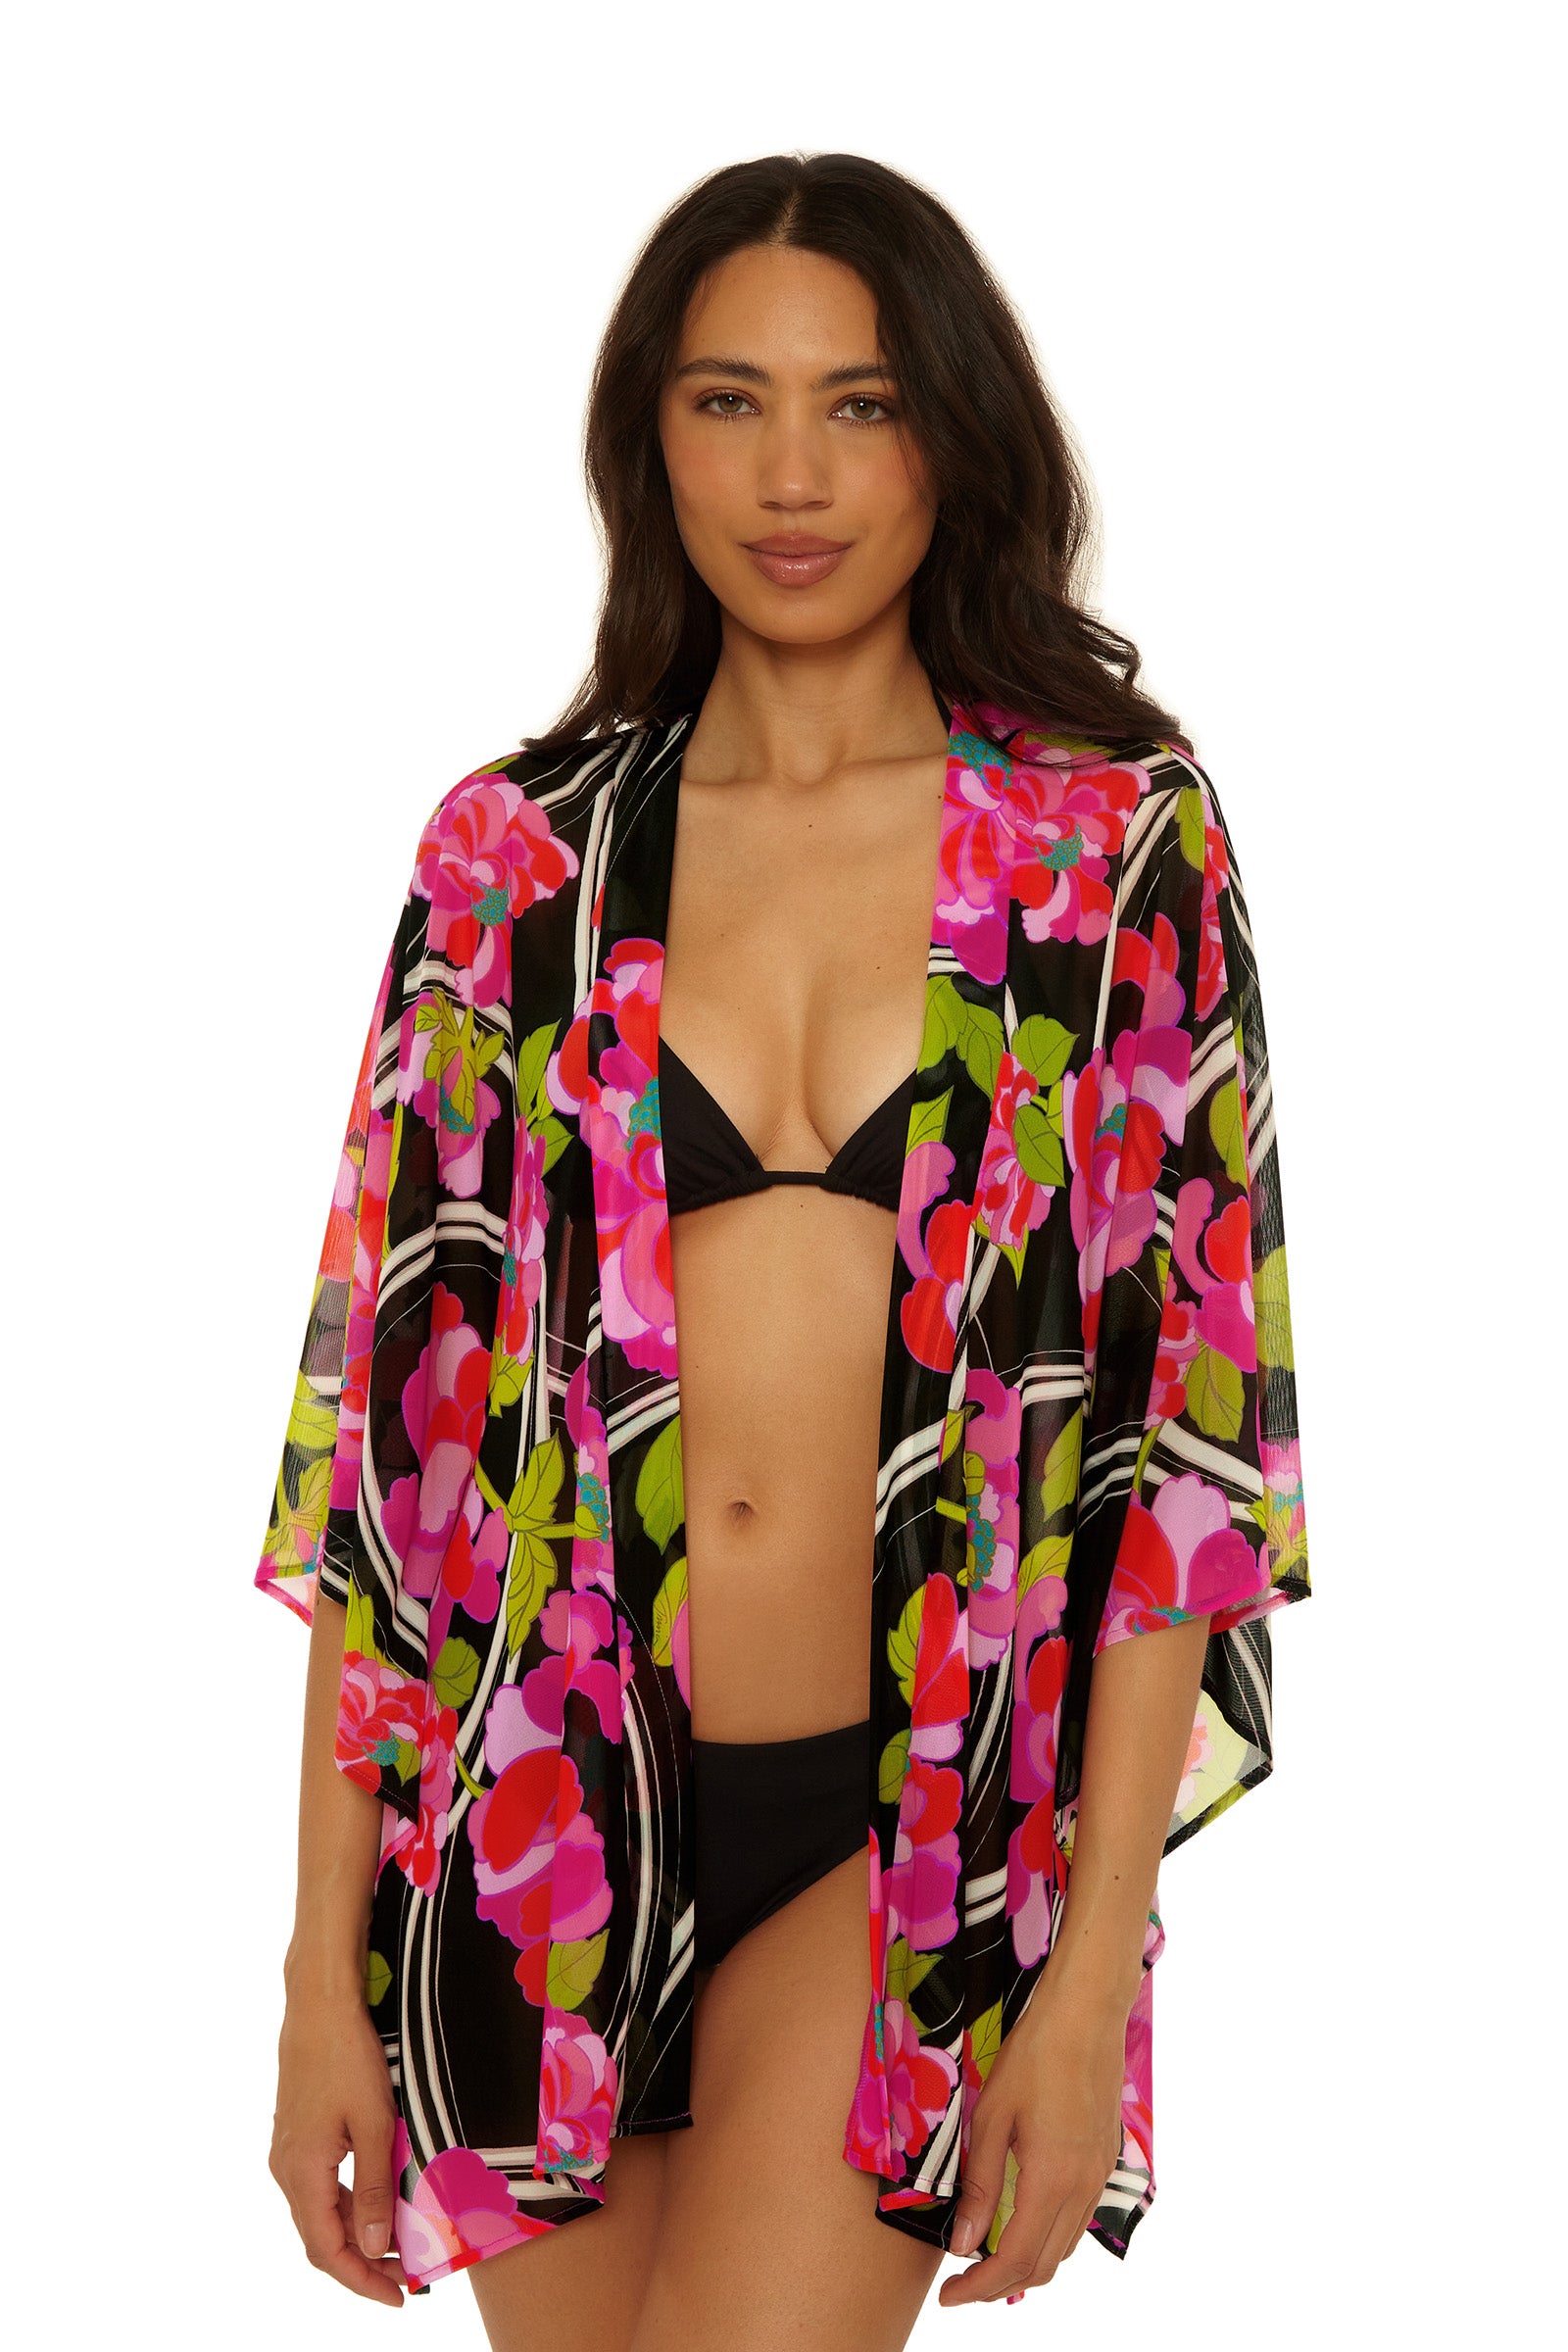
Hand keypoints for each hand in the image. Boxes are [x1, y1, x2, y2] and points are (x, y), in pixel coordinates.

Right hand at [269, 1984, 410, 2304]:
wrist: (319, 2004)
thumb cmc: (347, 2056)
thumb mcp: (373, 2123)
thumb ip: (374, 2187)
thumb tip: (371, 2246)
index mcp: (301, 2173)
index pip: (328, 2251)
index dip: (362, 2281)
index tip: (398, 2297)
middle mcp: (287, 2170)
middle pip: (322, 2238)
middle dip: (364, 2263)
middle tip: (409, 2275)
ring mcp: (289, 2153)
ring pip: (321, 2214)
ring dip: (357, 2235)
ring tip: (400, 2245)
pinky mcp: (298, 2137)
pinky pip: (320, 2188)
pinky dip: (348, 2206)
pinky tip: (378, 2204)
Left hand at [937, 1974, 1126, 2307]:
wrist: (1087, 2014)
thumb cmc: (1034, 2055)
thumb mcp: (992, 2116)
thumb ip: (981, 2185)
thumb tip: (963, 2243)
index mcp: (1052, 2179)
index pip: (1014, 2260)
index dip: (979, 2287)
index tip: (949, 2294)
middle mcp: (1083, 2187)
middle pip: (1043, 2266)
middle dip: (1000, 2285)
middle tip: (961, 2281)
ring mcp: (1099, 2176)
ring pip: (1063, 2247)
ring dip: (1025, 2264)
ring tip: (984, 2255)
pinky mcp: (1104, 2162)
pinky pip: (1077, 2220)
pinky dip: (1047, 2236)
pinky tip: (1021, 2221)